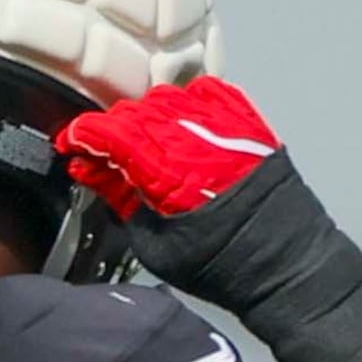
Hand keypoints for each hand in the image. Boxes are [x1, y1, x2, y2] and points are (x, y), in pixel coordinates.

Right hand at [54, 78, 337, 311]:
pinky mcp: (252, 126)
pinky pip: (212, 92)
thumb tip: (88, 169)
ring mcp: (228, 128)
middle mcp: (198, 140)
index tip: (71, 143)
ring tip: (147, 143)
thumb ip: (119, 198)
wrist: (289, 270)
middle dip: (114, 129)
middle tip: (107, 154)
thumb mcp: (155, 245)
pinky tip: (183, 122)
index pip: (112, 131)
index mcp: (169, 172)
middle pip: (137, 110)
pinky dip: (190, 100)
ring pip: (170, 96)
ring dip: (149, 114)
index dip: (84, 134)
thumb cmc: (225, 268)